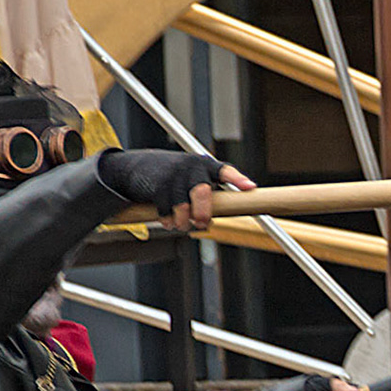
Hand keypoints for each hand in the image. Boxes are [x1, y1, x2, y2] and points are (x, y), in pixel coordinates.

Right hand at [98, 149, 251, 230]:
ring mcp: (173, 176)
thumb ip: (212, 192)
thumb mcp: (196, 177)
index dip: (238, 179)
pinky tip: (169, 221)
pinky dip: (168, 221)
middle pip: (201, 192)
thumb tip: (227, 214)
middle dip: (203, 213)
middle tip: (202, 224)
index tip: (250, 188)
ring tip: (183, 224)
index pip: (225, 171)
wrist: (140, 166)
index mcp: (206, 165)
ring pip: (183, 207)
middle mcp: (191, 168)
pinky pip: (166, 211)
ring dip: (184, 222)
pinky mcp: (157, 187)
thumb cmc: (177, 177)